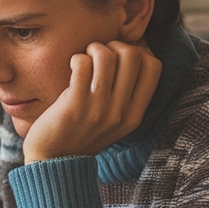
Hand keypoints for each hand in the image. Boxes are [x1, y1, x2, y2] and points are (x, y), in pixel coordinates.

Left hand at [23, 40, 161, 162]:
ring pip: (106, 56)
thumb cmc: (83, 133)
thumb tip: (135, 51)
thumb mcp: (115, 121)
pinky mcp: (75, 105)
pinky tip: (73, 67)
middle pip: (132, 55)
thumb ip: (127, 95)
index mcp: (135, 114)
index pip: (154, 67)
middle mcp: (121, 112)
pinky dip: (77, 59)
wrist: (54, 162)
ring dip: (93, 49)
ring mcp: (98, 108)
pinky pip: (82, 64)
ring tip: (85, 58)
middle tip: (99, 55)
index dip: (139, 51)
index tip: (121, 56)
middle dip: (114, 45)